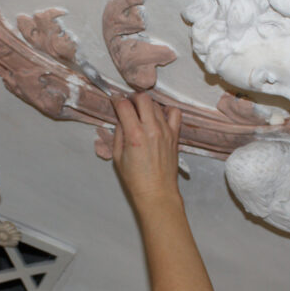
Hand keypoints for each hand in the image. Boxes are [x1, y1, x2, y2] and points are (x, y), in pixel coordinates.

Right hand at [111, 93, 182, 208]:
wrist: (157, 192)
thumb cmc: (136, 179)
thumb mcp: (117, 156)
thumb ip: (119, 133)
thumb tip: (120, 119)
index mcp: (134, 135)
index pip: (124, 105)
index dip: (117, 99)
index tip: (115, 100)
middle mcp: (151, 129)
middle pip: (143, 98)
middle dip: (133, 98)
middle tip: (128, 104)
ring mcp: (165, 131)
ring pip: (156, 104)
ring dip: (147, 104)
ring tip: (141, 112)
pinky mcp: (174, 135)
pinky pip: (175, 113)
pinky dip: (166, 110)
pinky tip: (159, 116)